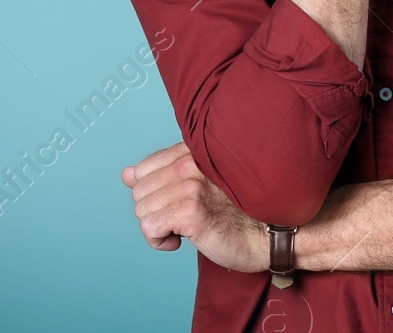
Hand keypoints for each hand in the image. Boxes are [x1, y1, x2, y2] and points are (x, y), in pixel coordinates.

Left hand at [121, 141, 267, 272]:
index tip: (174, 202)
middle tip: (181, 218)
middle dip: (155, 211)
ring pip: (141, 211)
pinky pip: (149, 228)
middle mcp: (190, 162)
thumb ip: (163, 173)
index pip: (142, 170)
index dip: (154, 193)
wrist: (265, 234)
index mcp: (192, 151)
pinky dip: (159, 241)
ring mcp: (190, 185)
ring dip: (159, 228)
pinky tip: (181, 240)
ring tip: (184, 228)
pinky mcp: (190, 212)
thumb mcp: (197, 183)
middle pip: (139, 192)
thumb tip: (126, 174)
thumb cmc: (235, 210)